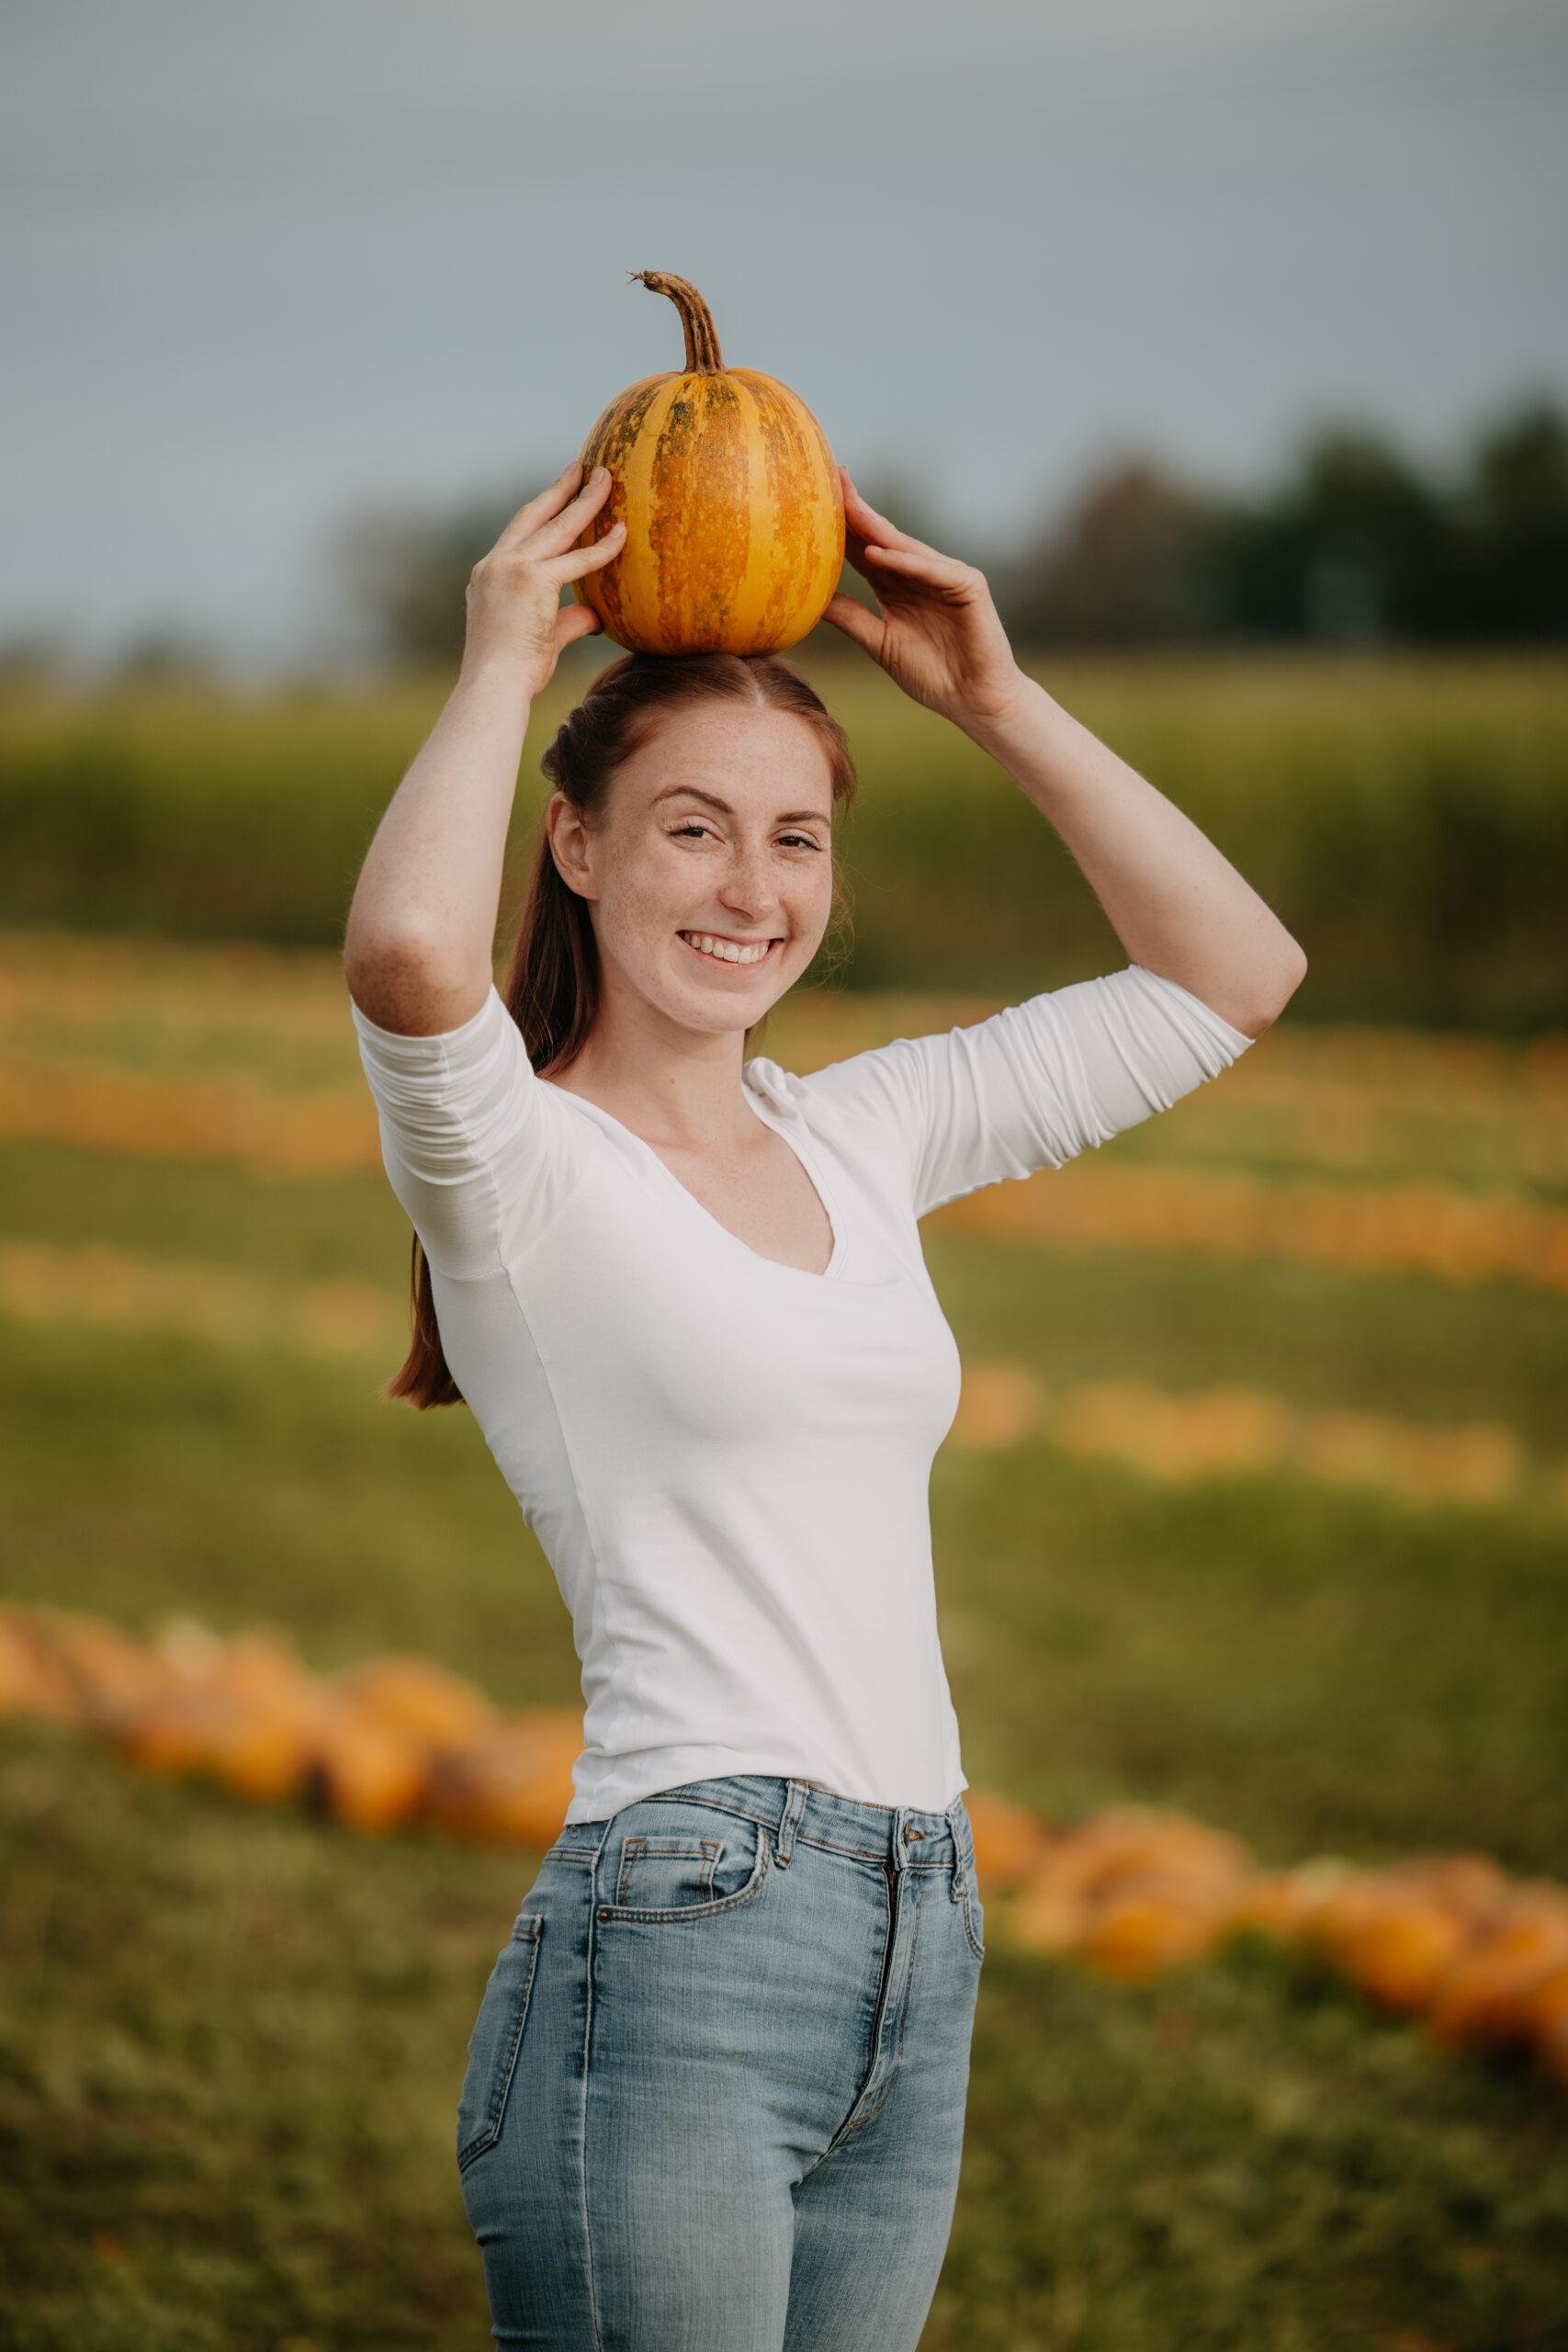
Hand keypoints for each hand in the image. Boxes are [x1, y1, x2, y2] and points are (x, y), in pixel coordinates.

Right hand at [460, 463, 624, 698]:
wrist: (493, 686)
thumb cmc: (511, 673)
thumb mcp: (541, 639)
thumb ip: (569, 620)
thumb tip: (596, 616)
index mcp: (488, 575)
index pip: (518, 534)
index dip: (540, 512)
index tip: (557, 494)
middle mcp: (495, 564)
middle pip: (534, 515)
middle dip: (560, 489)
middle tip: (581, 468)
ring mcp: (511, 568)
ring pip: (557, 526)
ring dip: (584, 499)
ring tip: (606, 477)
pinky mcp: (532, 580)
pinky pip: (577, 560)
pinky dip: (602, 547)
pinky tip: (622, 532)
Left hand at [823, 473, 1024, 730]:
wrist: (973, 700)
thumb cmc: (931, 675)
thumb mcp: (878, 642)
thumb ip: (849, 616)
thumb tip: (808, 599)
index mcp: (895, 584)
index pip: (862, 548)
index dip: (839, 527)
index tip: (810, 503)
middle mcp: (919, 573)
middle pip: (881, 537)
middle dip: (856, 509)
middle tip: (830, 477)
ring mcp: (945, 575)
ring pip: (905, 547)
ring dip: (875, 527)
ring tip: (845, 506)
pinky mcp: (969, 585)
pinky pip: (933, 570)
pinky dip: (906, 563)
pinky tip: (877, 554)